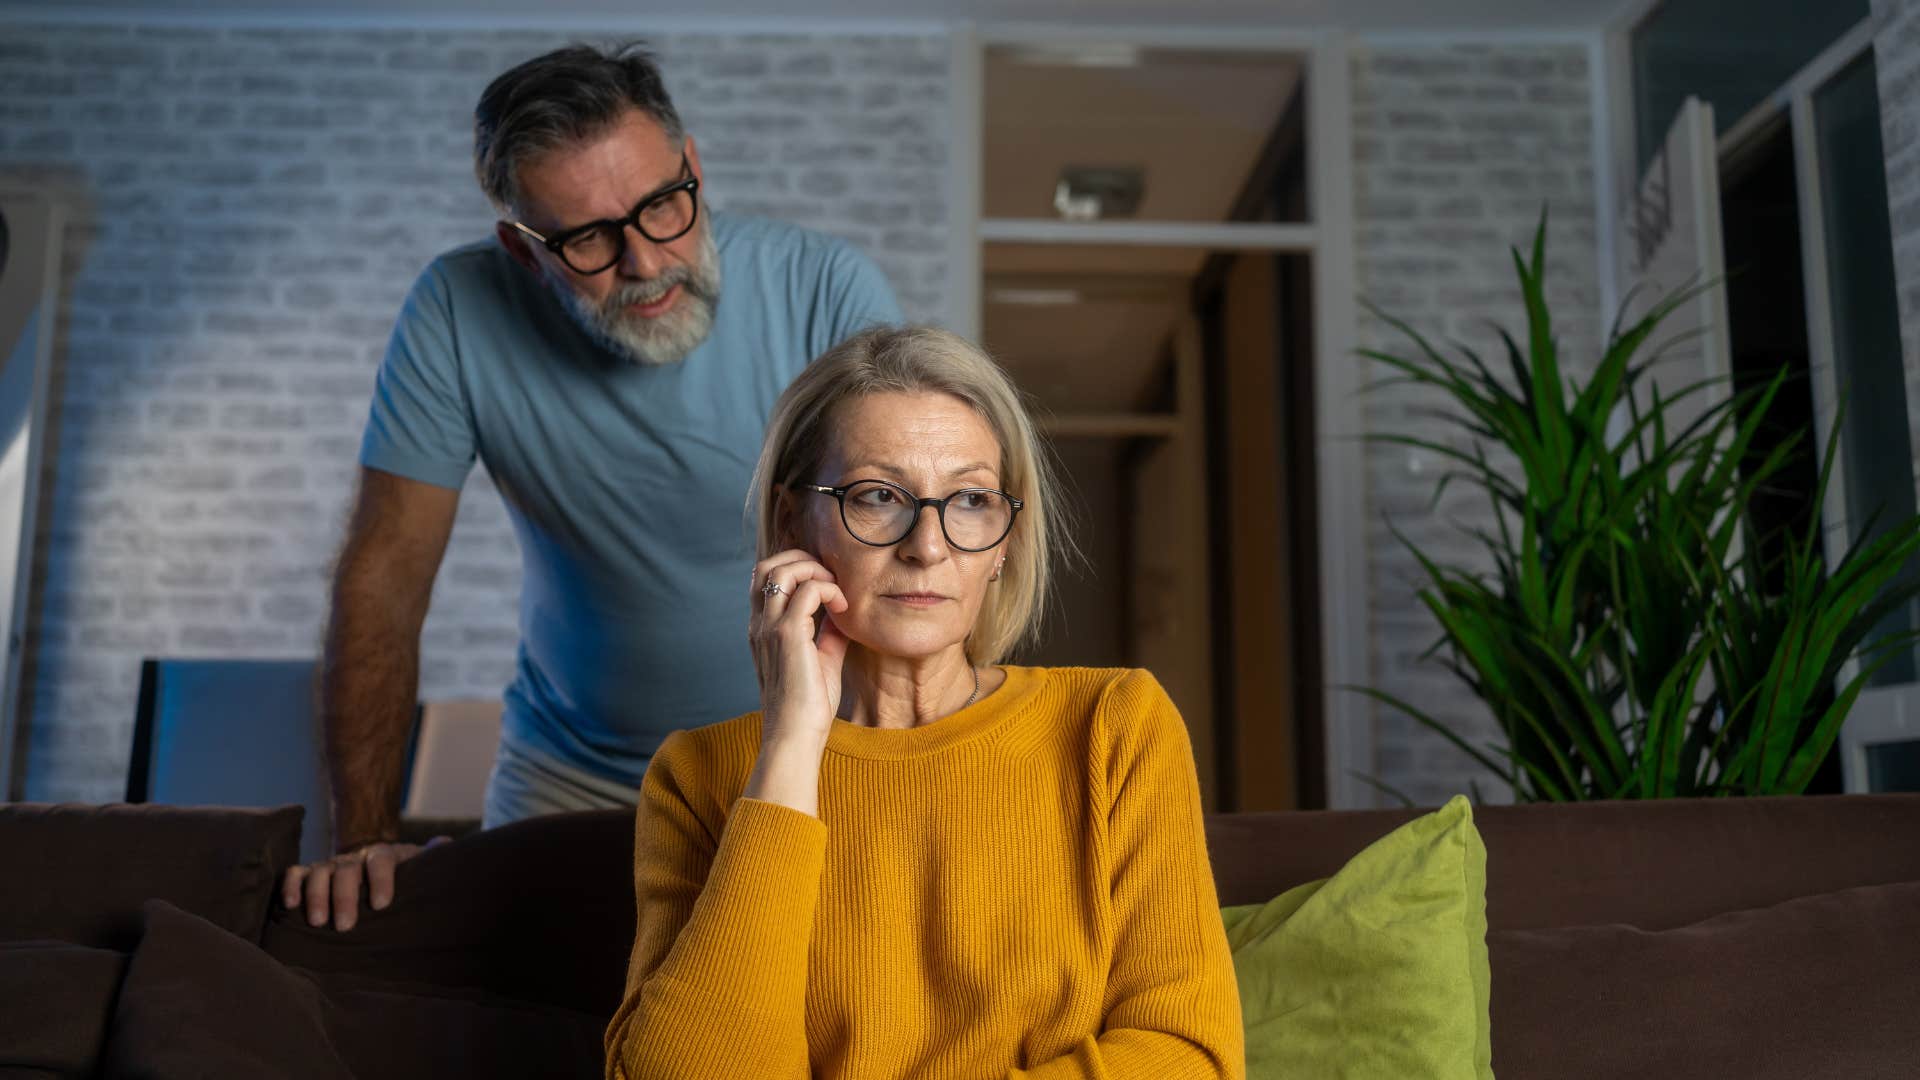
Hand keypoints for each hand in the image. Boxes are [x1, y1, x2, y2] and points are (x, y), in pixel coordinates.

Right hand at [279, 836, 446, 931]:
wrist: (377, 865)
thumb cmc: (403, 877)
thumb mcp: (419, 868)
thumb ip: (432, 858)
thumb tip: (446, 844)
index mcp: (384, 855)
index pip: (381, 859)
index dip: (381, 879)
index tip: (381, 904)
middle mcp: (355, 858)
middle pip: (347, 870)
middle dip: (345, 896)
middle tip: (345, 925)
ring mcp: (331, 865)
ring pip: (319, 872)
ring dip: (317, 895)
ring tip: (318, 922)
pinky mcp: (310, 875)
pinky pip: (296, 874)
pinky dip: (290, 886)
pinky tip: (289, 905)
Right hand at [749, 549, 849, 747]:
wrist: (795, 736)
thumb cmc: (807, 707)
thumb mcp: (821, 661)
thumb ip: (827, 634)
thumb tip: (843, 613)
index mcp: (762, 630)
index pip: (765, 580)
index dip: (795, 569)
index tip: (826, 585)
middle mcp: (760, 624)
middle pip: (767, 566)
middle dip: (802, 560)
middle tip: (830, 578)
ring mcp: (770, 628)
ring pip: (782, 570)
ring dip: (815, 570)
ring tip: (836, 590)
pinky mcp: (788, 635)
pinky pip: (808, 591)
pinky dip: (829, 590)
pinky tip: (843, 608)